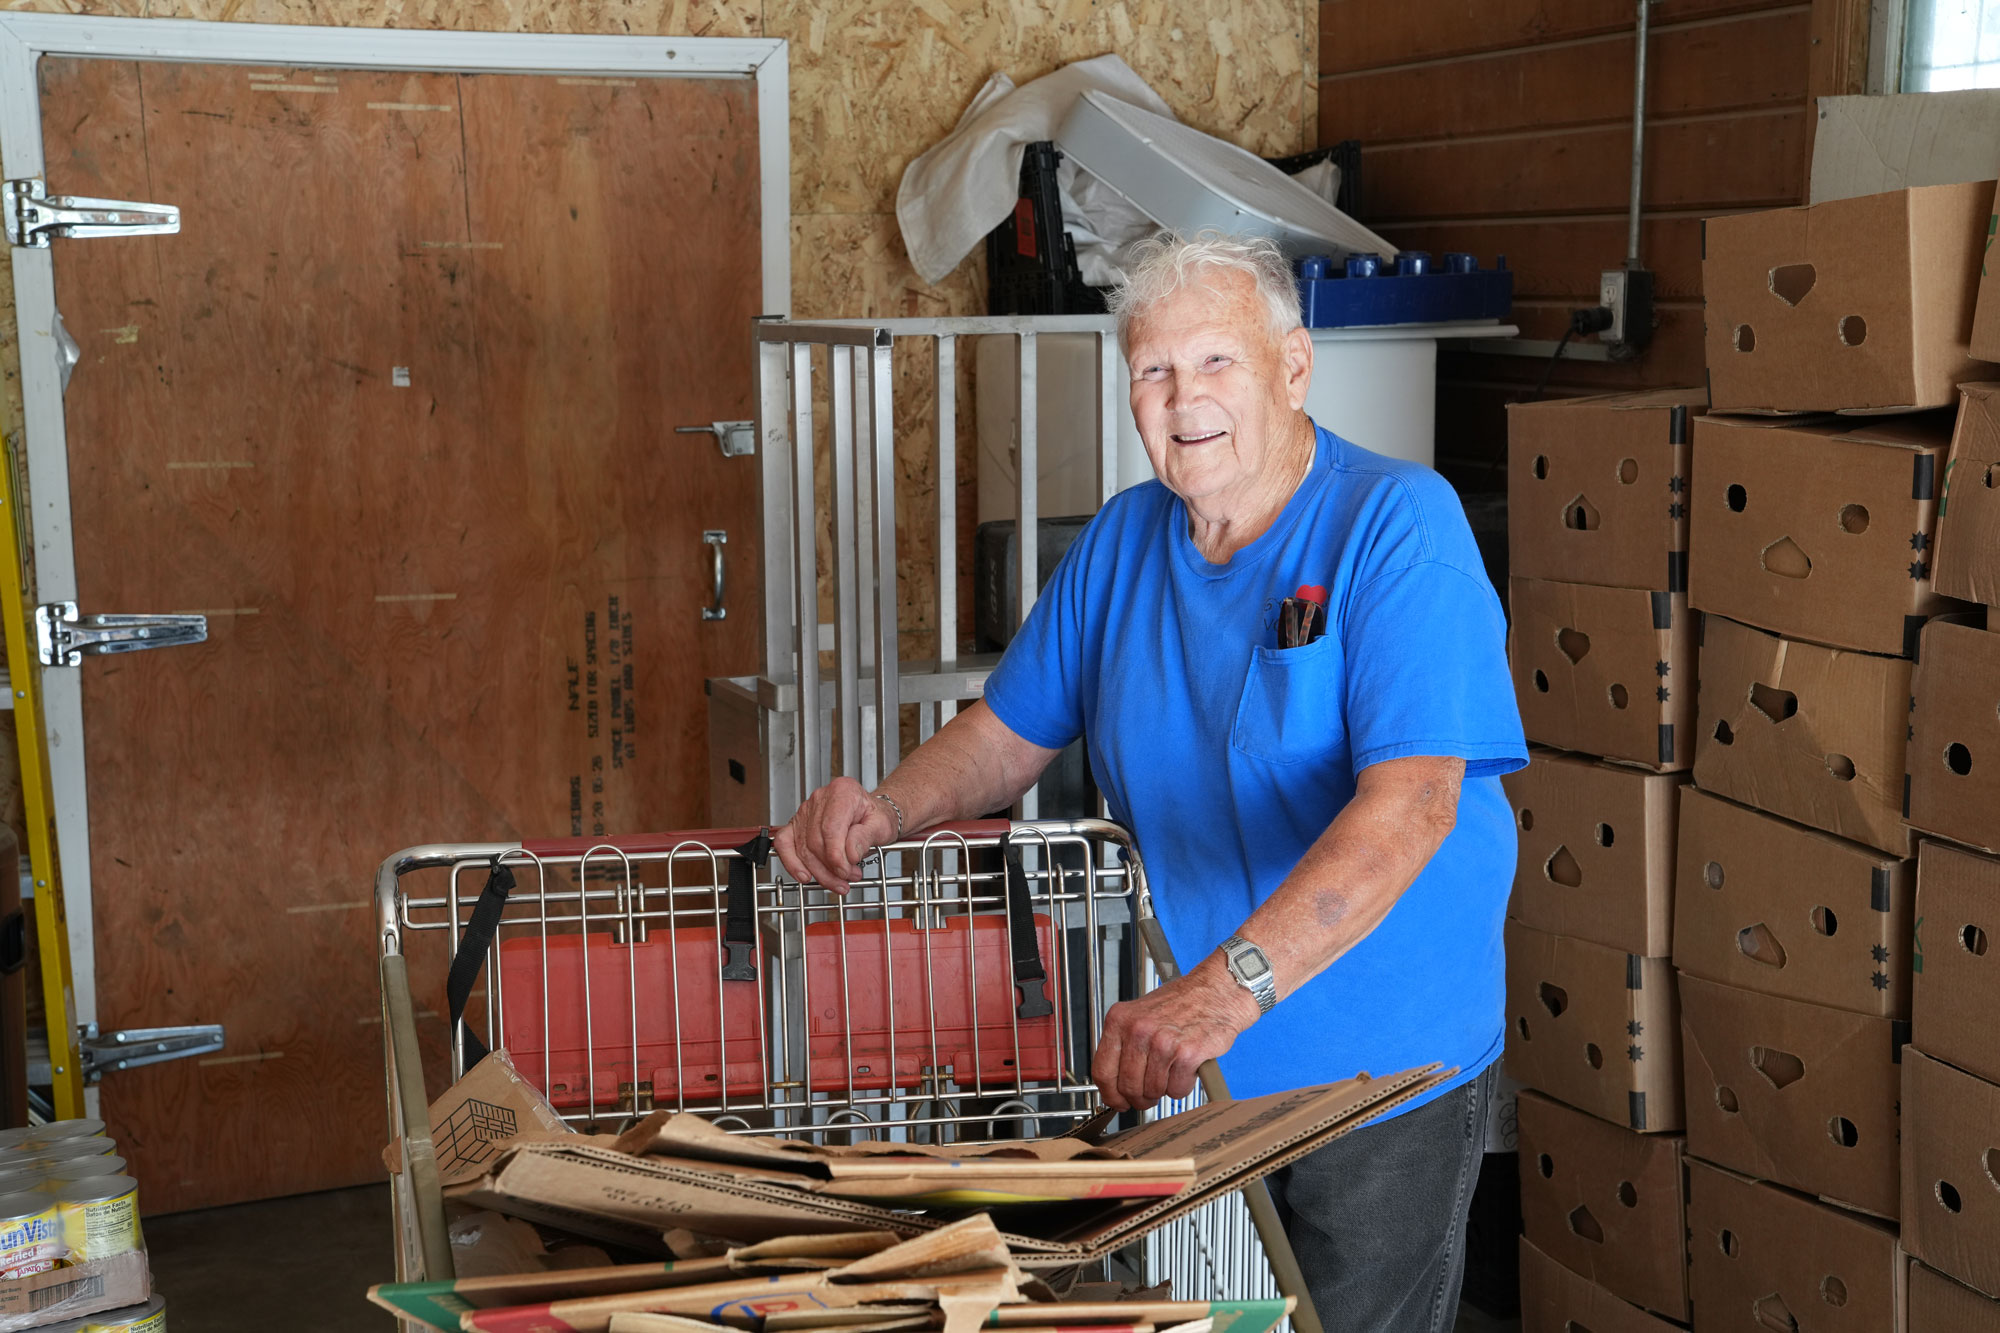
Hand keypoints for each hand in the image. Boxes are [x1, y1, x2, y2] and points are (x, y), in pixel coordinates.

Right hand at [772, 776, 896, 894]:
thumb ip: (866, 837)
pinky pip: (784, 844)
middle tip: (848, 877)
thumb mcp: (882, 825)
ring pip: (803, 848)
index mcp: (843, 792)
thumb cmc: (875, 816)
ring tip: (838, 881)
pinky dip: (791, 863)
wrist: (871, 814)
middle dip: (831, 867)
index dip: (836, 856)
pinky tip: (804, 876)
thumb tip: (850, 853)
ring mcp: (806, 811)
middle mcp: (821, 799)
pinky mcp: (796, 824)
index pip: (830, 828)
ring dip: (819, 872)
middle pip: (816, 841)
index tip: (846, 871)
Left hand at [1091, 956, 1260, 1110]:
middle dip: (1140, 1098)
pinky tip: (1187, 1069)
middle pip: (1128, 1086)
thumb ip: (1125, 1044)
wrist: (1218, 990)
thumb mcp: (1141, 1014)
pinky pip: (1177, 1089)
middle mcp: (1138, 1030)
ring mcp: (1162, 1042)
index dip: (1110, 1095)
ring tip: (1173, 1071)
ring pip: (1153, 1091)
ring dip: (1164, 1090)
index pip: (1102, 1071)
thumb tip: (1115, 1082)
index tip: (1118, 1102)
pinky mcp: (1187, 1054)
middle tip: (1150, 1095)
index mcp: (1119, 1020)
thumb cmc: (1182, 1002)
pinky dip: (1183, 1086)